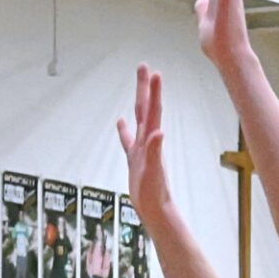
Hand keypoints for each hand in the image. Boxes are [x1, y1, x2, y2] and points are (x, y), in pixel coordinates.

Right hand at [116, 64, 175, 229]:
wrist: (156, 211)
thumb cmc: (155, 195)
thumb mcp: (152, 173)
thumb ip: (155, 152)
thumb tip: (158, 132)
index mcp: (150, 142)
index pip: (152, 112)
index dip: (153, 93)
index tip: (155, 72)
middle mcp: (147, 141)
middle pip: (145, 108)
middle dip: (144, 87)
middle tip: (143, 66)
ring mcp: (141, 149)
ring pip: (138, 119)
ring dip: (138, 101)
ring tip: (138, 85)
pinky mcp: (135, 159)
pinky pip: (128, 139)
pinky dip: (124, 129)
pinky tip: (120, 122)